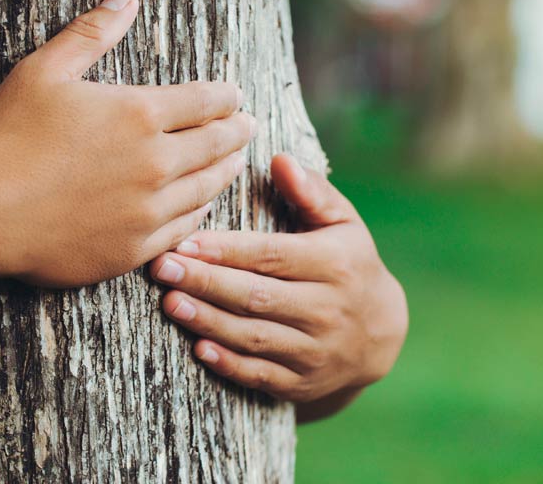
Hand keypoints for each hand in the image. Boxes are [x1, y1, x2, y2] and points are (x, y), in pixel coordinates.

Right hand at [0, 0, 254, 286]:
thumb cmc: (5, 136)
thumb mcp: (44, 71)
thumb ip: (92, 33)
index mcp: (141, 114)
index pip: (208, 101)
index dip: (226, 96)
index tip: (234, 96)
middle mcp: (156, 163)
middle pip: (218, 144)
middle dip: (237, 131)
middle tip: (248, 126)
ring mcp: (148, 210)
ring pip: (207, 188)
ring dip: (225, 171)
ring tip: (233, 162)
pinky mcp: (135, 249)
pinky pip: (184, 229)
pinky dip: (199, 212)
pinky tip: (201, 204)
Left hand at [150, 154, 406, 418]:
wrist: (381, 333)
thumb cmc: (349, 261)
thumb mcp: (344, 222)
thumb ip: (311, 191)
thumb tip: (279, 160)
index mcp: (334, 264)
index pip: (271, 256)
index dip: (226, 250)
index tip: (185, 241)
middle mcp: (327, 309)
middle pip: (255, 296)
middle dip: (205, 282)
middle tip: (161, 268)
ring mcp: (316, 350)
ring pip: (253, 336)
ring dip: (208, 321)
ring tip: (170, 302)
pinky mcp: (303, 383)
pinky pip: (260, 374)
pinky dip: (228, 363)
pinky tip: (199, 346)